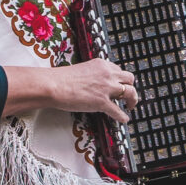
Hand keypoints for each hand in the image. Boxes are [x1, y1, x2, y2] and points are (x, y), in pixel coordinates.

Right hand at [4, 57, 137, 121]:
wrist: (53, 85)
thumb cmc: (60, 79)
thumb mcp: (81, 70)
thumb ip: (92, 75)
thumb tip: (94, 84)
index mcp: (101, 65)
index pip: (118, 70)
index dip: (120, 79)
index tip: (120, 84)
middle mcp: (107, 74)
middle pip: (129, 79)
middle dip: (130, 87)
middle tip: (128, 95)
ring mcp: (106, 88)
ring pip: (130, 92)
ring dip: (132, 100)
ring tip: (131, 106)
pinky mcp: (102, 102)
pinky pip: (118, 111)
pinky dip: (122, 117)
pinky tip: (124, 119)